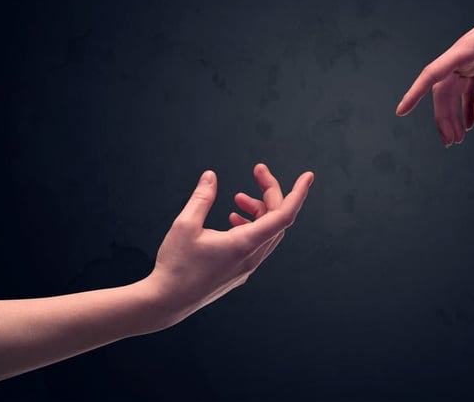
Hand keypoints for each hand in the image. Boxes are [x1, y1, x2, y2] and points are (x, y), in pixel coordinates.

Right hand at [146, 164, 313, 327]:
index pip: (284, 216)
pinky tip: (232, 220)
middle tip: (257, 171)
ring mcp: (247, 267)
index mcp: (244, 244)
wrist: (165, 303)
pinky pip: (258, 244)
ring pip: (268, 233)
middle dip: (270, 192)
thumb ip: (201, 198)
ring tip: (238, 199)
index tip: (308, 176)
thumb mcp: (184, 225)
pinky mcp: (240, 272)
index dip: (298, 194)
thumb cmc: (174, 267)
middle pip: (277, 219)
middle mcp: (252, 257)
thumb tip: (211, 176)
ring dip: (260, 210)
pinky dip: (252, 226)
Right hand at [395, 0, 473, 145]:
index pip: (431, 75)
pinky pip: (469, 88)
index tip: (401, 111)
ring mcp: (470, 59)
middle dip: (444, 117)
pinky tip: (472, 122)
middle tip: (451, 143)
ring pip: (454, 92)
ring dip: (455, 114)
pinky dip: (469, 105)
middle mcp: (461, 56)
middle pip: (442, 91)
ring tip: (459, 138)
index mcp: (463, 51)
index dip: (414, 94)